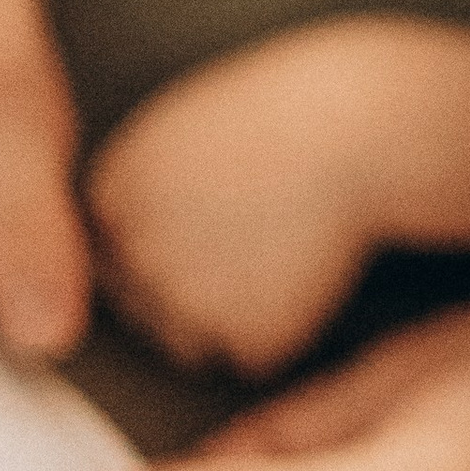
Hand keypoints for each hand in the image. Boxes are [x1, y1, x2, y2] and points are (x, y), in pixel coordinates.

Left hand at [87, 23, 400, 374]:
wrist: (361, 133)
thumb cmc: (290, 114)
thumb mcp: (189, 126)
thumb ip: (145, 183)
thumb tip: (133, 229)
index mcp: (114, 195)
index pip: (108, 255)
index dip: (157, 250)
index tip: (204, 231)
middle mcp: (137, 254)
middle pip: (142, 306)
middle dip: (184, 291)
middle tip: (246, 252)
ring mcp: (189, 301)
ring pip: (190, 342)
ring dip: (224, 322)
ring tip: (280, 263)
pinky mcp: (246, 336)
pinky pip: (252, 356)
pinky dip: (280, 332)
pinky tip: (308, 278)